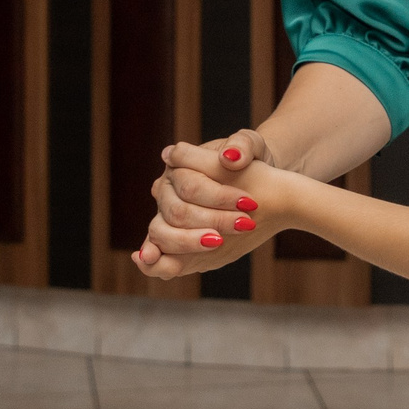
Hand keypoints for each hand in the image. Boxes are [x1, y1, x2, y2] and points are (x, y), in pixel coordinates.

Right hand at [141, 129, 270, 276]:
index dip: (219, 196)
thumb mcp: (253, 147)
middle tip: (244, 224)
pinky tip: (155, 263)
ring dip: (189, 241)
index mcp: (178, 164)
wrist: (255, 186)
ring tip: (219, 242)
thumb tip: (229, 157)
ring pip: (163, 232)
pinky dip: (154, 261)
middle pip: (178, 211)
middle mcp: (166, 190)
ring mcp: (165, 215)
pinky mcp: (171, 238)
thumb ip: (243, 145)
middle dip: (212, 220)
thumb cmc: (250, 162)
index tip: (249, 202)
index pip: (191, 184)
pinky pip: (156, 251)